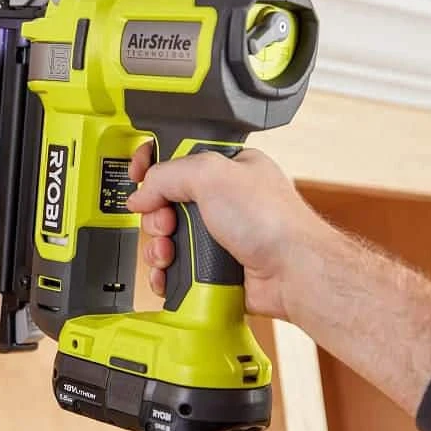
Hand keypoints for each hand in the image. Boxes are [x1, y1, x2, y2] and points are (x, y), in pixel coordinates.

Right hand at [126, 143, 330, 319]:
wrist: (292, 274)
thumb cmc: (272, 222)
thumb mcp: (212, 176)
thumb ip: (167, 174)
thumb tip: (141, 193)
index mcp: (227, 168)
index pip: (178, 157)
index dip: (153, 164)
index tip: (138, 174)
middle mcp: (222, 201)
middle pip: (165, 202)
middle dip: (156, 216)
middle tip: (166, 223)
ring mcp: (218, 235)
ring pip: (168, 238)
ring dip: (159, 248)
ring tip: (169, 254)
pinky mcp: (214, 267)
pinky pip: (177, 267)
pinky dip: (167, 273)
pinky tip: (169, 273)